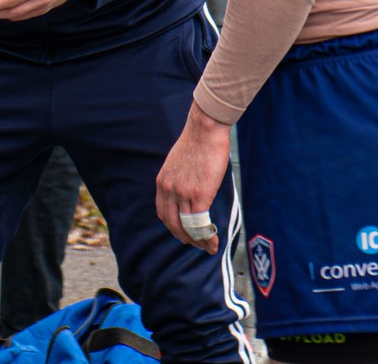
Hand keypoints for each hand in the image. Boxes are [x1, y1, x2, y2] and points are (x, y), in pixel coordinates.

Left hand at [155, 103, 232, 253]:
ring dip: (199, 241)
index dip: (173, 227)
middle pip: (172, 224)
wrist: (205, 130)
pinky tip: (214, 241)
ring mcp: (184, 193)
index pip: (163, 213)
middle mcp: (169, 189)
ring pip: (188, 227)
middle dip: (185, 238)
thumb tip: (189, 192)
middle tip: (197, 245)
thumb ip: (179, 180)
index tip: (184, 234)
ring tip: (209, 248)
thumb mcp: (178, 163)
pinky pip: (201, 223)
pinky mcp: (200, 194)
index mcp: (162, 182)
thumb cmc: (197, 143)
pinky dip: (208, 236)